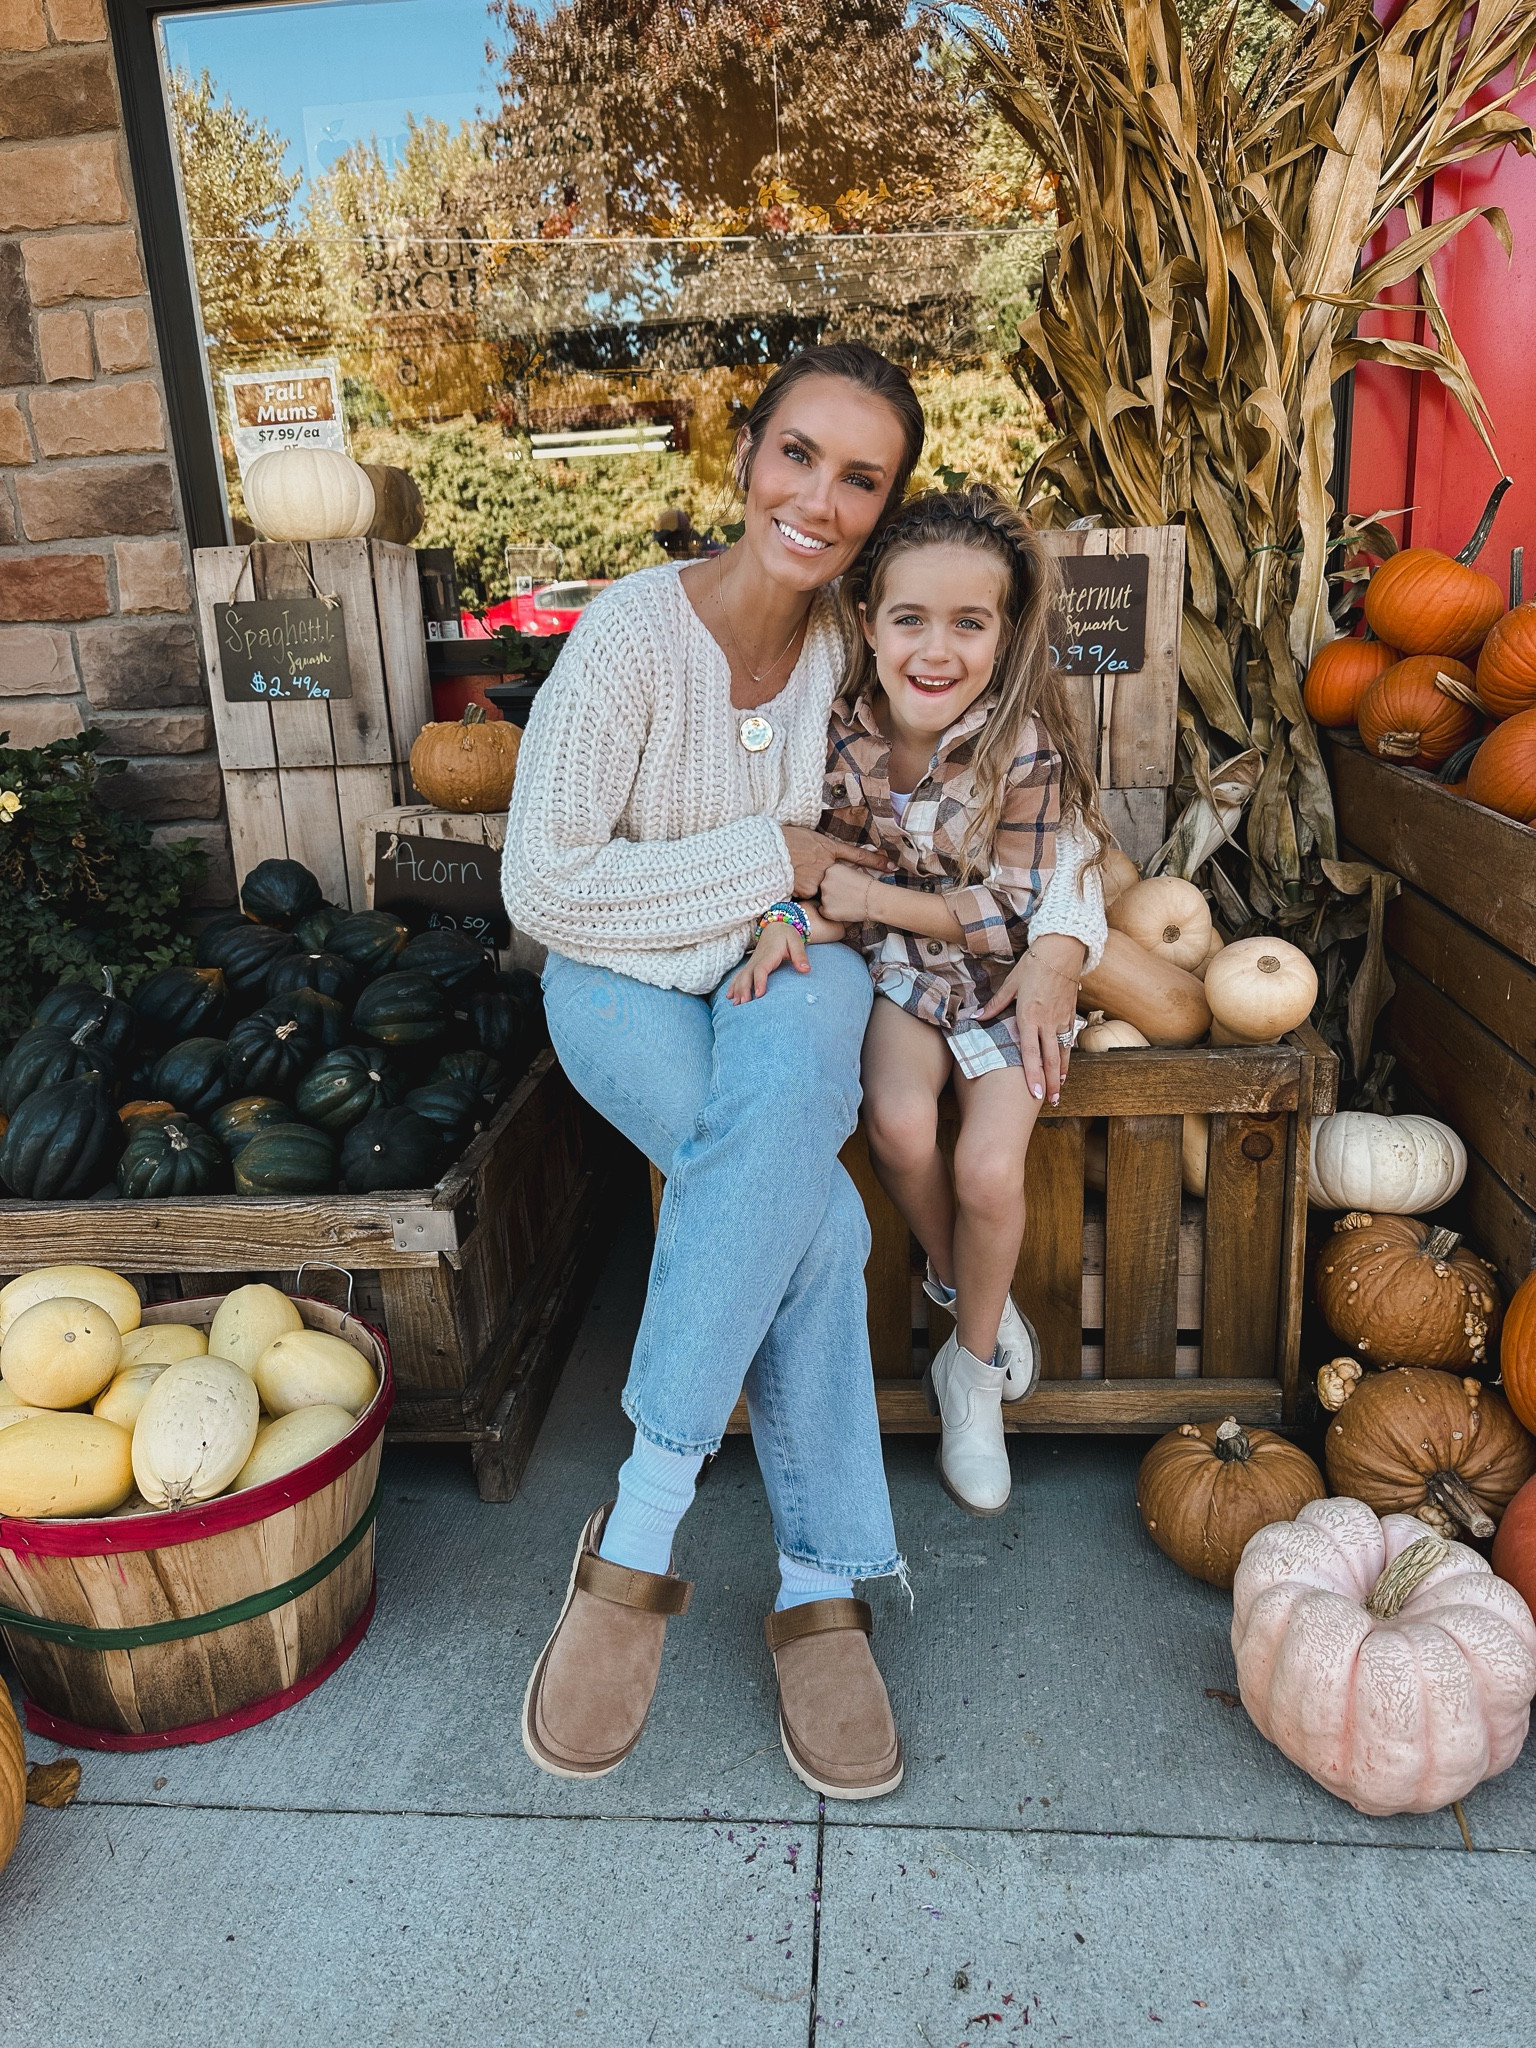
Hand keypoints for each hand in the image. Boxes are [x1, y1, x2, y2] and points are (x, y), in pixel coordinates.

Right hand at [727, 922, 807, 1003]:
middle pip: (747, 975)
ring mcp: (752, 962)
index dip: (759, 981)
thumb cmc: (787, 935)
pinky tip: (729, 996)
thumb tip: (805, 970)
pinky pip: (739, 975)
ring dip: (737, 989)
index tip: (759, 994)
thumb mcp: (796, 943)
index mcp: (769, 955)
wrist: (776, 926)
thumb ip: (800, 956)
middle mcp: (757, 959)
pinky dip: (733, 985)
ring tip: (735, 1004)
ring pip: (741, 976)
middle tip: (743, 1003)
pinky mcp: (750, 965)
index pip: (761, 969)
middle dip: (743, 989)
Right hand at [781, 826, 889, 897]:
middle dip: (834, 882)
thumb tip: (827, 857)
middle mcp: (829, 865)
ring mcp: (819, 878)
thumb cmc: (786, 838)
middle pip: (838, 878)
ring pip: (821, 888)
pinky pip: (808, 893)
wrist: (768, 848)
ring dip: (811, 883)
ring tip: (795, 872)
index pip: (859, 857)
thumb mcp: (810, 837)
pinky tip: (792, 879)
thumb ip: (823, 850)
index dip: (877, 862)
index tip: (893, 867)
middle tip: (816, 873)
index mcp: (830, 848)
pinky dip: (800, 888)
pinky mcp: (808, 890)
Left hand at [819, 860, 875, 923]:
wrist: (876, 900)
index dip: (835, 883)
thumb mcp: (853, 871)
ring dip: (831, 902)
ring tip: (847, 903)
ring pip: (823, 900)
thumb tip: (833, 879)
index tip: (844, 887)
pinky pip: (824, 912)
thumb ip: (840, 874)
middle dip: (831, 892)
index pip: (826, 877)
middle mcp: (824, 882)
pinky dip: (832, 912)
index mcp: (830, 869)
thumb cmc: (869, 886)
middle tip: (845, 896)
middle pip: (822, 888)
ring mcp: (824, 897)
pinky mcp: (826, 910)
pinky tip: (844, 910)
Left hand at [978, 933, 1085, 1104]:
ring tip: (1058, 1092)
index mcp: (1029, 1016)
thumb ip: (995, 1005)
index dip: (1032, 1075)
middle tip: (1050, 1102)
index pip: (1030, 1052)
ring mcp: (1061, 1019)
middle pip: (1050, 1059)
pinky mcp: (1070, 1015)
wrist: (1062, 950)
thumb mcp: (1011, 984)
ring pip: (1062, 1052)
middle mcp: (1047, 1021)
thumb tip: (977, 1017)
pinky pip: (1068, 1041)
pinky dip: (1067, 1057)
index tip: (1034, 1094)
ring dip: (1060, 1074)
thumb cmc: (1033, 965)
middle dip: (1050, 1083)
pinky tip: (1064, 1069)